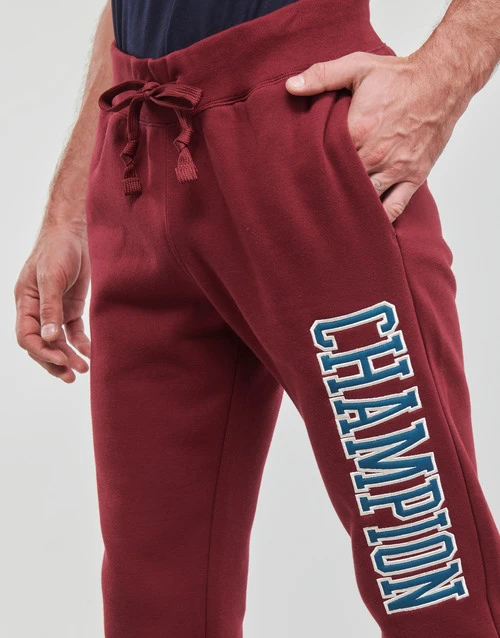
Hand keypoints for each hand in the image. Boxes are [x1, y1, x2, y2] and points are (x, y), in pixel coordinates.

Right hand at [14, 220, 90, 382]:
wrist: (76, 231)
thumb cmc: (57, 249)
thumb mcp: (51, 277)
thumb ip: (50, 308)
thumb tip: (49, 338)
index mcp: (25, 302)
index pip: (27, 336)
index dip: (41, 351)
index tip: (59, 359)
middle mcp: (38, 309)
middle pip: (42, 343)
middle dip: (54, 361)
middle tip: (71, 376)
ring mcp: (56, 309)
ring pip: (58, 341)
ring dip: (68, 356)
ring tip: (83, 370)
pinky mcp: (72, 306)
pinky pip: (74, 331)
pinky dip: (81, 342)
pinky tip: (90, 352)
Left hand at [285, 49, 468, 221]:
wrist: (442, 81)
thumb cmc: (399, 76)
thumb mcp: (357, 67)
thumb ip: (322, 76)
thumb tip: (290, 86)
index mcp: (357, 131)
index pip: (325, 161)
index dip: (311, 170)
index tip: (299, 176)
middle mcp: (376, 155)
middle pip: (343, 184)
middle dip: (327, 193)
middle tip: (310, 203)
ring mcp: (395, 169)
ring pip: (366, 200)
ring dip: (350, 208)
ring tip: (332, 216)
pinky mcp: (414, 176)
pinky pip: (396, 207)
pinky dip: (380, 219)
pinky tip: (366, 226)